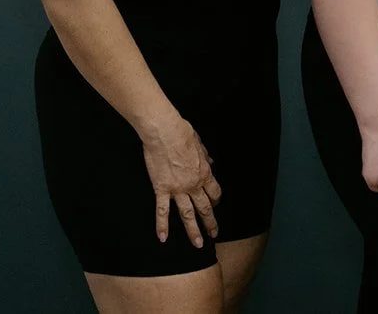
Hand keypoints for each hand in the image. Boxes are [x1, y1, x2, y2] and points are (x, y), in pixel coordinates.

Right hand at [141, 117, 222, 246]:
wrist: (166, 133)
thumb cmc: (183, 135)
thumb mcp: (201, 145)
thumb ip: (206, 157)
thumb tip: (211, 162)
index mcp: (205, 173)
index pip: (214, 193)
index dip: (215, 200)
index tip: (215, 205)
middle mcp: (194, 185)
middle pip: (205, 208)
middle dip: (210, 222)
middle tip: (213, 235)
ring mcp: (178, 189)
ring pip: (187, 214)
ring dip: (193, 230)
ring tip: (198, 244)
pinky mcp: (161, 189)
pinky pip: (162, 211)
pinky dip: (162, 225)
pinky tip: (163, 239)